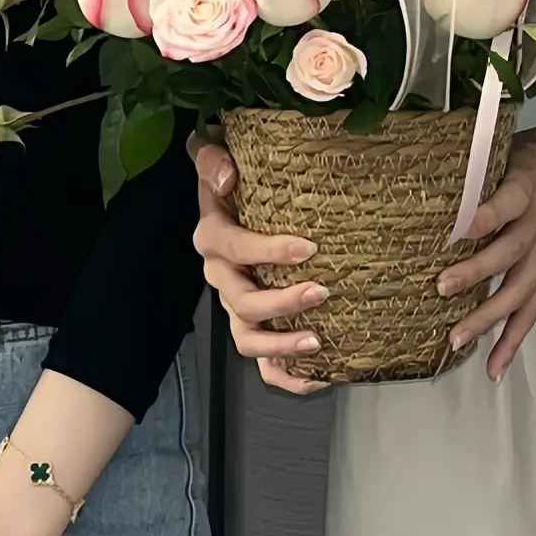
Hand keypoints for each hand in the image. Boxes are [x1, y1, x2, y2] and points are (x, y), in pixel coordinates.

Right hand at [192, 139, 329, 395]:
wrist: (235, 200)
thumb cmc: (233, 178)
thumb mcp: (215, 157)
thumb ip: (213, 159)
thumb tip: (226, 177)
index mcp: (213, 238)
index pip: (233, 247)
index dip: (267, 250)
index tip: (309, 248)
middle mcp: (221, 277)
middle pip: (241, 302)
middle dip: (281, 302)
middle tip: (322, 292)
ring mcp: (236, 307)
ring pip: (248, 339)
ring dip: (281, 345)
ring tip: (316, 341)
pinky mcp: (254, 328)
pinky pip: (263, 365)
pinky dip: (287, 377)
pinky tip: (317, 378)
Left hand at [436, 127, 535, 379]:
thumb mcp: (524, 145)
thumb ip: (489, 159)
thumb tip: (437, 164)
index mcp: (530, 187)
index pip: (507, 204)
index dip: (483, 216)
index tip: (454, 229)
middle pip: (507, 255)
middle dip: (474, 274)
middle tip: (439, 288)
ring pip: (517, 291)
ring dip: (486, 317)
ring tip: (455, 340)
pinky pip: (532, 311)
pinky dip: (513, 340)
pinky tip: (494, 367)